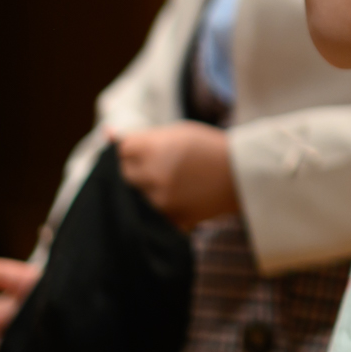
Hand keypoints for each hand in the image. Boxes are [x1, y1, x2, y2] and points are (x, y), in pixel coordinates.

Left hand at [114, 122, 240, 227]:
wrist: (243, 174)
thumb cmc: (208, 148)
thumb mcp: (177, 132)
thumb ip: (142, 136)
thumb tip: (107, 134)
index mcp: (152, 148)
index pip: (120, 151)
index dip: (131, 151)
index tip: (145, 152)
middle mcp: (152, 175)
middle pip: (124, 174)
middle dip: (135, 171)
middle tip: (158, 168)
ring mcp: (161, 200)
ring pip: (136, 197)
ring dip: (147, 191)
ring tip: (172, 183)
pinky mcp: (171, 219)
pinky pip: (153, 215)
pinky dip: (160, 209)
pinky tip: (177, 198)